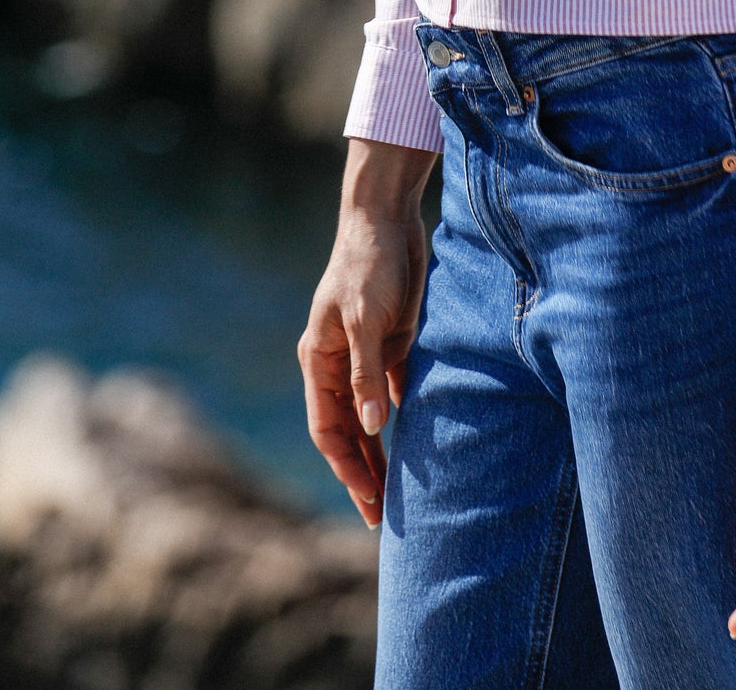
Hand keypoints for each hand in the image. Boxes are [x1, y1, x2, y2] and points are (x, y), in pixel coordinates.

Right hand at [298, 137, 437, 526]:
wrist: (389, 218)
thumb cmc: (370, 265)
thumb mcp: (366, 319)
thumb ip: (368, 372)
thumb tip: (372, 425)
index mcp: (320, 360)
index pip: (328, 428)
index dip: (346, 466)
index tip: (368, 498)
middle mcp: (338, 363)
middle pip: (347, 430)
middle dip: (361, 471)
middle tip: (381, 517)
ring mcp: (365, 355)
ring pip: (368, 417)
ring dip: (379, 452)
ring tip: (397, 492)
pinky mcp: (391, 342)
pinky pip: (391, 392)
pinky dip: (400, 419)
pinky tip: (415, 445)